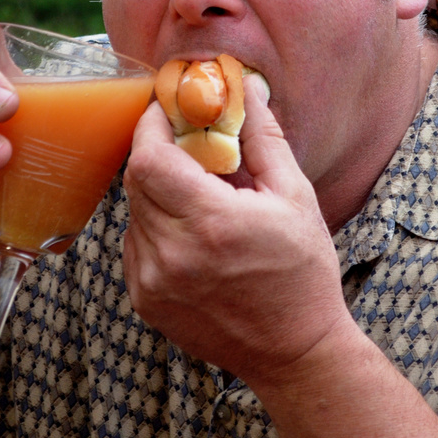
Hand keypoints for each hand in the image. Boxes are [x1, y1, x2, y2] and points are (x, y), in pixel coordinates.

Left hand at [122, 75, 349, 385]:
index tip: (167, 110)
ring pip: (134, 212)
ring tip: (199, 198)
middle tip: (187, 146)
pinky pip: (136, 244)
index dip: (151, 126)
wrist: (294, 351)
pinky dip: (156, 227)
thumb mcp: (295, 196)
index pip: (149, 158)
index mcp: (211, 222)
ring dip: (158, 192)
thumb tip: (245, 86)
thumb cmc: (303, 272)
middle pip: (136, 180)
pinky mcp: (145, 302)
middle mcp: (173, 254)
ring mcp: (153, 282)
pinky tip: (193, 236)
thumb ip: (263, 137)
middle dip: (157, 153)